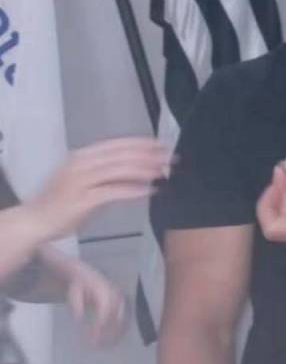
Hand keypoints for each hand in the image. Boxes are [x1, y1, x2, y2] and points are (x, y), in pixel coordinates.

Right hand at [23, 138, 170, 242]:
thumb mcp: (85, 180)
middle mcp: (81, 163)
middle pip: (121, 155)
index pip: (117, 144)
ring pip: (119, 170)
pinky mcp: (82, 200)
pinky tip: (150, 191)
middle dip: (149, 155)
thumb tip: (139, 170)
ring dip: (144, 170)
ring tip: (163, 173)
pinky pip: (113, 192)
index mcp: (82, 155)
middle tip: (171, 158)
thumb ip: (108, 174)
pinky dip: (133, 191)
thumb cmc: (61, 201)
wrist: (35, 221)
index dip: (142, 143)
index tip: (162, 144)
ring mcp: (80, 181)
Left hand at [64, 258, 127, 347]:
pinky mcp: (124, 304)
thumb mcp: (73, 295)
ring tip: (106, 347)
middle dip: (107, 334)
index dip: (98, 327)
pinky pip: (126, 319)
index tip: (90, 340)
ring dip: (116, 335)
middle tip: (97, 347)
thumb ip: (76, 307)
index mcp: (104, 293)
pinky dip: (121, 330)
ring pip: (123, 320)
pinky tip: (114, 340)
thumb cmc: (79, 287)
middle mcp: (116, 296)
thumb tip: (79, 321)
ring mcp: (122, 300)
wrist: (88, 276)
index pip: (104, 313)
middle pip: (116, 318)